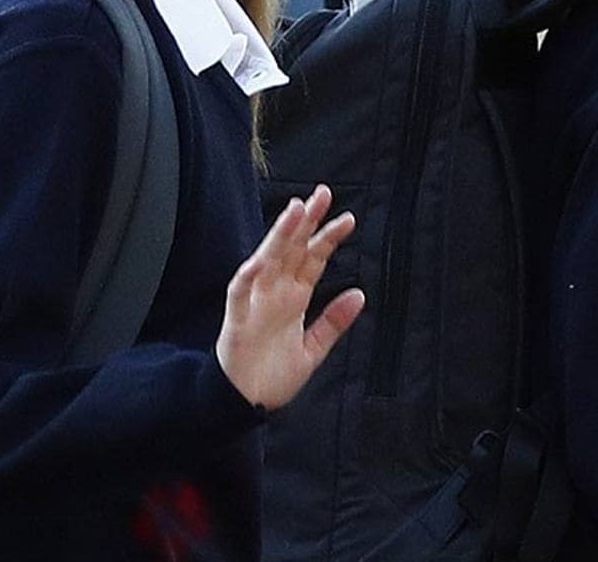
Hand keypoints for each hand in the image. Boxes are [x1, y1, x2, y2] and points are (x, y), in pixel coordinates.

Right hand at [216, 184, 362, 409]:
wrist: (245, 405)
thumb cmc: (273, 376)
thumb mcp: (313, 350)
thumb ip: (333, 322)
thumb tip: (360, 294)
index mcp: (294, 296)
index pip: (313, 258)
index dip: (328, 237)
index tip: (348, 218)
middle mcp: (275, 292)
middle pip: (293, 249)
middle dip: (306, 221)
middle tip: (323, 193)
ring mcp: (255, 301)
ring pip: (268, 259)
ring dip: (280, 235)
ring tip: (296, 212)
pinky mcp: (237, 318)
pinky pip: (240, 291)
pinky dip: (249, 275)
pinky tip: (260, 259)